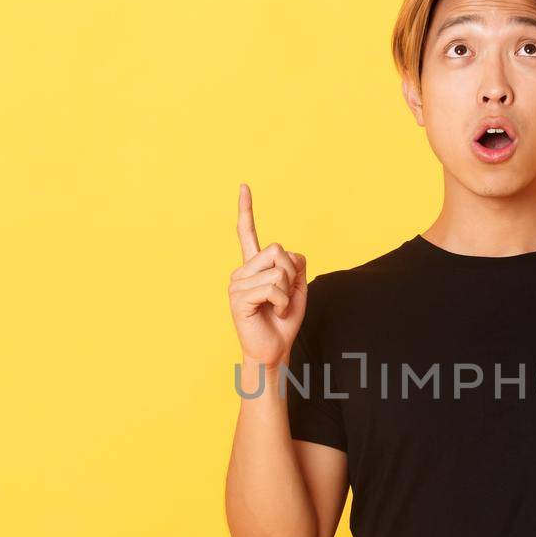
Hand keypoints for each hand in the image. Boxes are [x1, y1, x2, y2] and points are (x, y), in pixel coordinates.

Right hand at [229, 183, 306, 367]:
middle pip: (278, 250)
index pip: (248, 233)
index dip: (247, 210)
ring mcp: (237, 283)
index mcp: (254, 266)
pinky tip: (272, 313)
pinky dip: (281, 302)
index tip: (244, 187)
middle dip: (291, 274)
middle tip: (284, 296)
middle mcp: (242, 271)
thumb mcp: (298, 288)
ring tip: (276, 307)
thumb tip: (288, 254)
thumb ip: (296, 266)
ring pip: (278, 270)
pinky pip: (272, 287)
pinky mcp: (238, 297)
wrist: (274, 349)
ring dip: (287, 292)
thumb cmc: (284, 321)